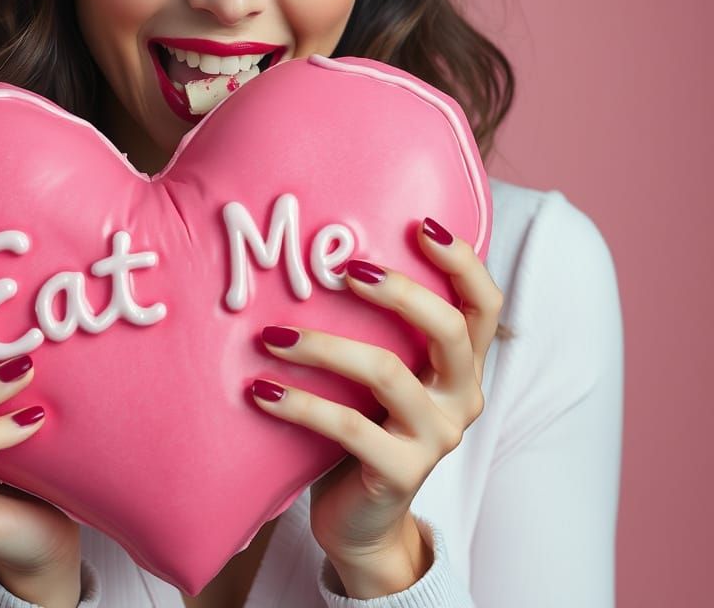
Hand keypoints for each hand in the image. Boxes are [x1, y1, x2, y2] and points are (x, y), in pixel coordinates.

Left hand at [250, 216, 502, 594]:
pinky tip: (261, 390)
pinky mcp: (401, 473)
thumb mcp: (378, 372)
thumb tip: (323, 254)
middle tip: (344, 271)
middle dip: (399, 292)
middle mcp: (461, 397)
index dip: (462, 261)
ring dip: (324, 347)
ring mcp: (436, 437)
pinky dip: (301, 403)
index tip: (420, 225)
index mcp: (460, 364)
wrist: (362, 518)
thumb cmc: (364, 424)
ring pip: (389, 374)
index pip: (484, 304)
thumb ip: (374, 327)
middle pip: (450, 329)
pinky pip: (350, 427)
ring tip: (271, 335)